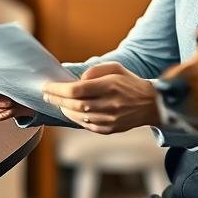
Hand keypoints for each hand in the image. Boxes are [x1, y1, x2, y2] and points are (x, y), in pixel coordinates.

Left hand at [41, 62, 160, 133]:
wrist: (152, 104)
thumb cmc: (130, 83)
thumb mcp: (115, 68)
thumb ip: (94, 71)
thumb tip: (76, 80)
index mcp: (109, 86)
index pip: (76, 90)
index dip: (57, 89)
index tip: (47, 86)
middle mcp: (109, 104)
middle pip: (74, 105)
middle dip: (56, 100)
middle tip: (46, 95)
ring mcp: (109, 119)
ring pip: (78, 117)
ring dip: (64, 110)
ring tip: (56, 103)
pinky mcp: (110, 129)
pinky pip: (87, 125)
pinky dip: (75, 119)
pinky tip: (70, 112)